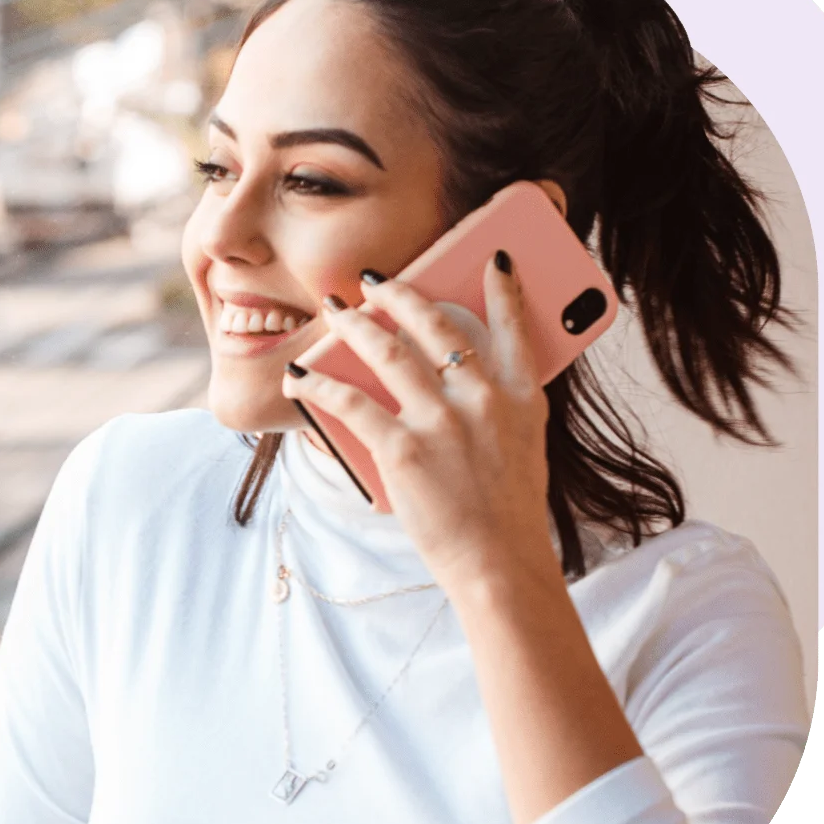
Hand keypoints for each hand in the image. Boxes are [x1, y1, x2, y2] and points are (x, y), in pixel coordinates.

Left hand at [281, 255, 557, 592]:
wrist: (499, 565)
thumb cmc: (508, 513)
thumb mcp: (525, 449)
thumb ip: (499, 407)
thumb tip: (459, 379)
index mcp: (522, 399)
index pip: (515, 327)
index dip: (504, 288)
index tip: (492, 258)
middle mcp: (483, 399)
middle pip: (436, 327)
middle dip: (399, 294)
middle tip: (374, 280)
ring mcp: (442, 422)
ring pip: (388, 352)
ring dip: (354, 325)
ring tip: (335, 310)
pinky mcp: (402, 448)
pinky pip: (349, 402)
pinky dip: (317, 385)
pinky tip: (299, 375)